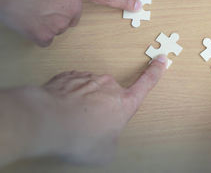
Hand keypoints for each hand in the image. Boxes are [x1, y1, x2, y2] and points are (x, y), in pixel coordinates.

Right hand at [0, 0, 140, 45]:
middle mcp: (73, 6)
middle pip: (73, 16)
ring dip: (48, 20)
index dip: (123, 1)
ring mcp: (60, 22)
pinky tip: (28, 20)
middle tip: (42, 0)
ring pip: (58, 26)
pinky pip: (46, 38)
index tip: (137, 6)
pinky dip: (38, 32)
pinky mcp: (44, 35)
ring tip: (30, 6)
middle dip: (61, 11)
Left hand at [0, 55, 166, 165]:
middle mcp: (108, 86)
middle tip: (88, 125)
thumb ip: (111, 141)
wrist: (46, 121)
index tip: (162, 60)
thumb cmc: (78, 136)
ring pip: (90, 91)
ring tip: (71, 120)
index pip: (146, 83)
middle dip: (102, 107)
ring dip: (83, 103)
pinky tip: (61, 111)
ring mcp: (88, 78)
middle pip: (111, 95)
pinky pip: (73, 87)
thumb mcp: (103, 152)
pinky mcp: (68, 77)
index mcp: (123, 103)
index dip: (155, 72)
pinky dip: (69, 97)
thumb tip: (106, 140)